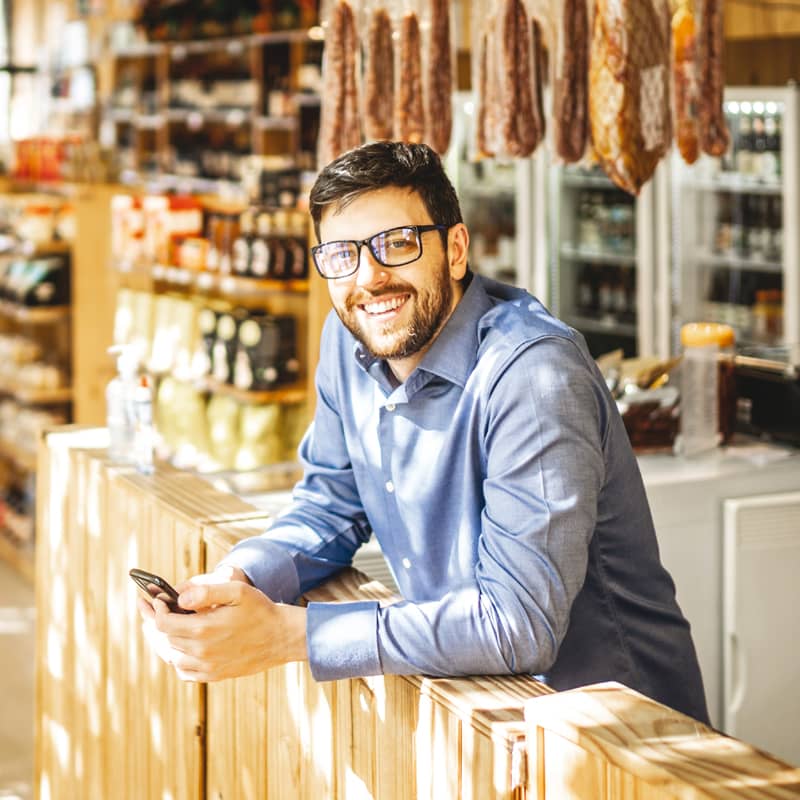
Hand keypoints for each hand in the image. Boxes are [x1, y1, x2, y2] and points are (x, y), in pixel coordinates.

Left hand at [136, 566, 306, 681]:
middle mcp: (202, 652)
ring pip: (171, 656)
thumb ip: (206, 592)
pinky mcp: (214, 675)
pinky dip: (175, 659)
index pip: (163, 623)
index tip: (155, 599)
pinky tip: (177, 648)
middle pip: (164, 639)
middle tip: (146, 609)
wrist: (281, 637)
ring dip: (162, 641)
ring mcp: (208, 667)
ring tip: (157, 627)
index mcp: (204, 630)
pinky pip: (184, 671)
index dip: (155, 610)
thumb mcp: (237, 591)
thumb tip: (179, 598)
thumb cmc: (260, 610)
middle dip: (152, 622)